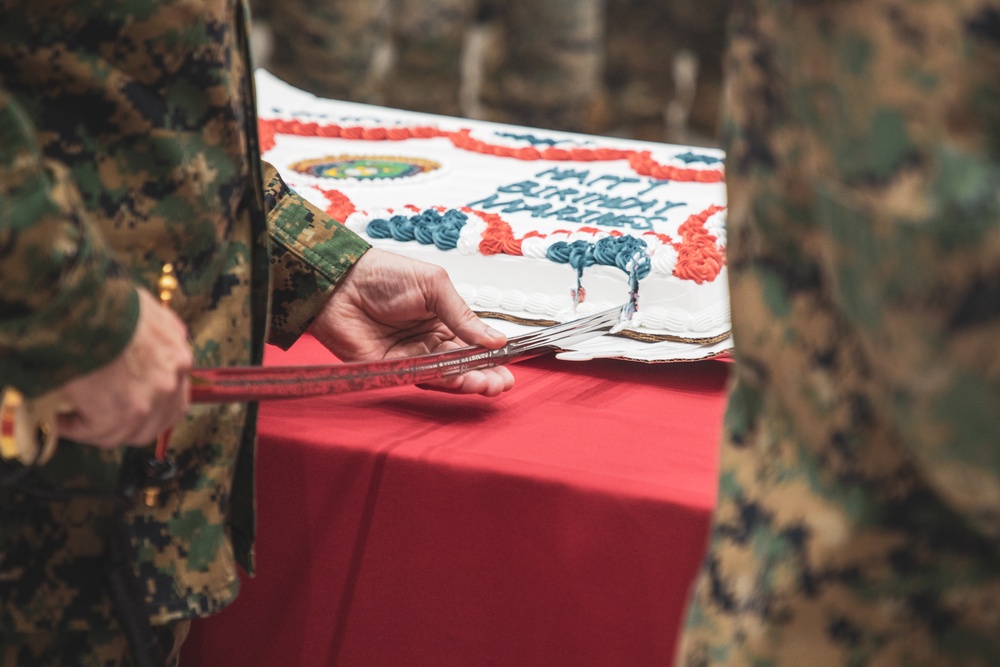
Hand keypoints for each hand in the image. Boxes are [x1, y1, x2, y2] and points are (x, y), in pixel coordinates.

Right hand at [56, 288, 192, 446]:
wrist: (82, 306)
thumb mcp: (148, 310)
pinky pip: (96, 432)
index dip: (149, 408)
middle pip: (155, 423)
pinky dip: (75, 429)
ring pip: (126, 433)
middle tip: (98, 423)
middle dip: (127, 427)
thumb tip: (157, 341)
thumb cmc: (105, 301)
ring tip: (71, 421)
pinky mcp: (123, 413)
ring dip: (98, 430)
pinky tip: (59, 420)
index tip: (126, 409)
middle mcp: (171, 381)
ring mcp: (149, 400)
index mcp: (178, 356)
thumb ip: (159, 331)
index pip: (174, 399)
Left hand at [308, 249, 514, 396]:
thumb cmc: (383, 274)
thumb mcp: (433, 285)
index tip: (509, 364)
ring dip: (467, 381)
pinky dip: (439, 381)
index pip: (473, 345)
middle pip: (462, 366)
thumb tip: (495, 339)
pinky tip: (457, 379)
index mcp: (442, 321)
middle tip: (501, 383)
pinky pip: (418, 379)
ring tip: (485, 383)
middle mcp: (428, 342)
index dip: (491, 357)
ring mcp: (410, 357)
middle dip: (484, 376)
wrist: (339, 280)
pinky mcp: (390, 370)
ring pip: (444, 376)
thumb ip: (462, 315)